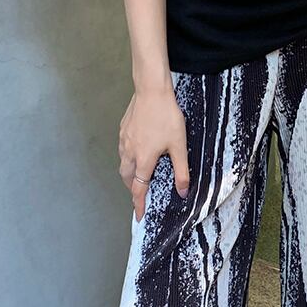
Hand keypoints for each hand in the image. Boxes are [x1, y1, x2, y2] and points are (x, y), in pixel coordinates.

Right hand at [118, 83, 189, 222]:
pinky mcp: (123, 129)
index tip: (139, 215)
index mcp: (143, 160)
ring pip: (122, 164)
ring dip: (129, 174)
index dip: (138, 204)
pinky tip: (137, 153)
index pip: (138, 189)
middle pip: (127, 178)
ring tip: (139, 176)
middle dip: (132, 189)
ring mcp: (124, 140)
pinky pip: (123, 150)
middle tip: (140, 195)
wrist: (151, 90)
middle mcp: (130, 152)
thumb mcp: (179, 146)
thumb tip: (183, 191)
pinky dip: (127, 158)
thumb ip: (181, 171)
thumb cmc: (166, 116)